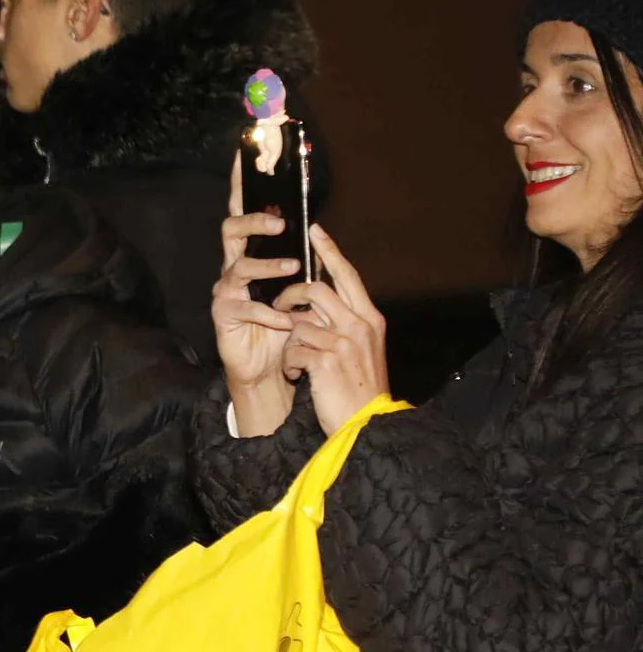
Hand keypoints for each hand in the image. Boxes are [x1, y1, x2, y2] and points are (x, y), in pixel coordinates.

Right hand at [213, 156, 302, 437]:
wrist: (268, 367)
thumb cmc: (285, 323)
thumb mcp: (298, 286)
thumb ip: (302, 259)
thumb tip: (316, 229)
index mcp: (253, 252)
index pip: (246, 209)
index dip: (243, 182)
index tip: (244, 151)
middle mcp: (235, 266)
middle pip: (231, 229)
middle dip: (253, 221)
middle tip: (278, 222)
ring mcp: (227, 290)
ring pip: (237, 266)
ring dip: (265, 264)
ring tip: (291, 268)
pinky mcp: (225, 316)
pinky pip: (244, 307)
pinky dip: (268, 313)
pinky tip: (286, 321)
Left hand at [279, 225, 389, 435]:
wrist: (366, 422)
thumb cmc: (360, 387)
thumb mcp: (361, 349)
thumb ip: (345, 324)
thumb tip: (319, 306)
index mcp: (370, 318)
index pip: (348, 274)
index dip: (330, 250)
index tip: (315, 229)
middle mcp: (359, 324)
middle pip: (317, 289)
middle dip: (292, 297)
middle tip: (281, 310)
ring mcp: (343, 342)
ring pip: (300, 321)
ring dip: (290, 340)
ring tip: (297, 360)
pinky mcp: (326, 361)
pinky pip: (294, 348)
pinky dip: (290, 363)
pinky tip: (299, 376)